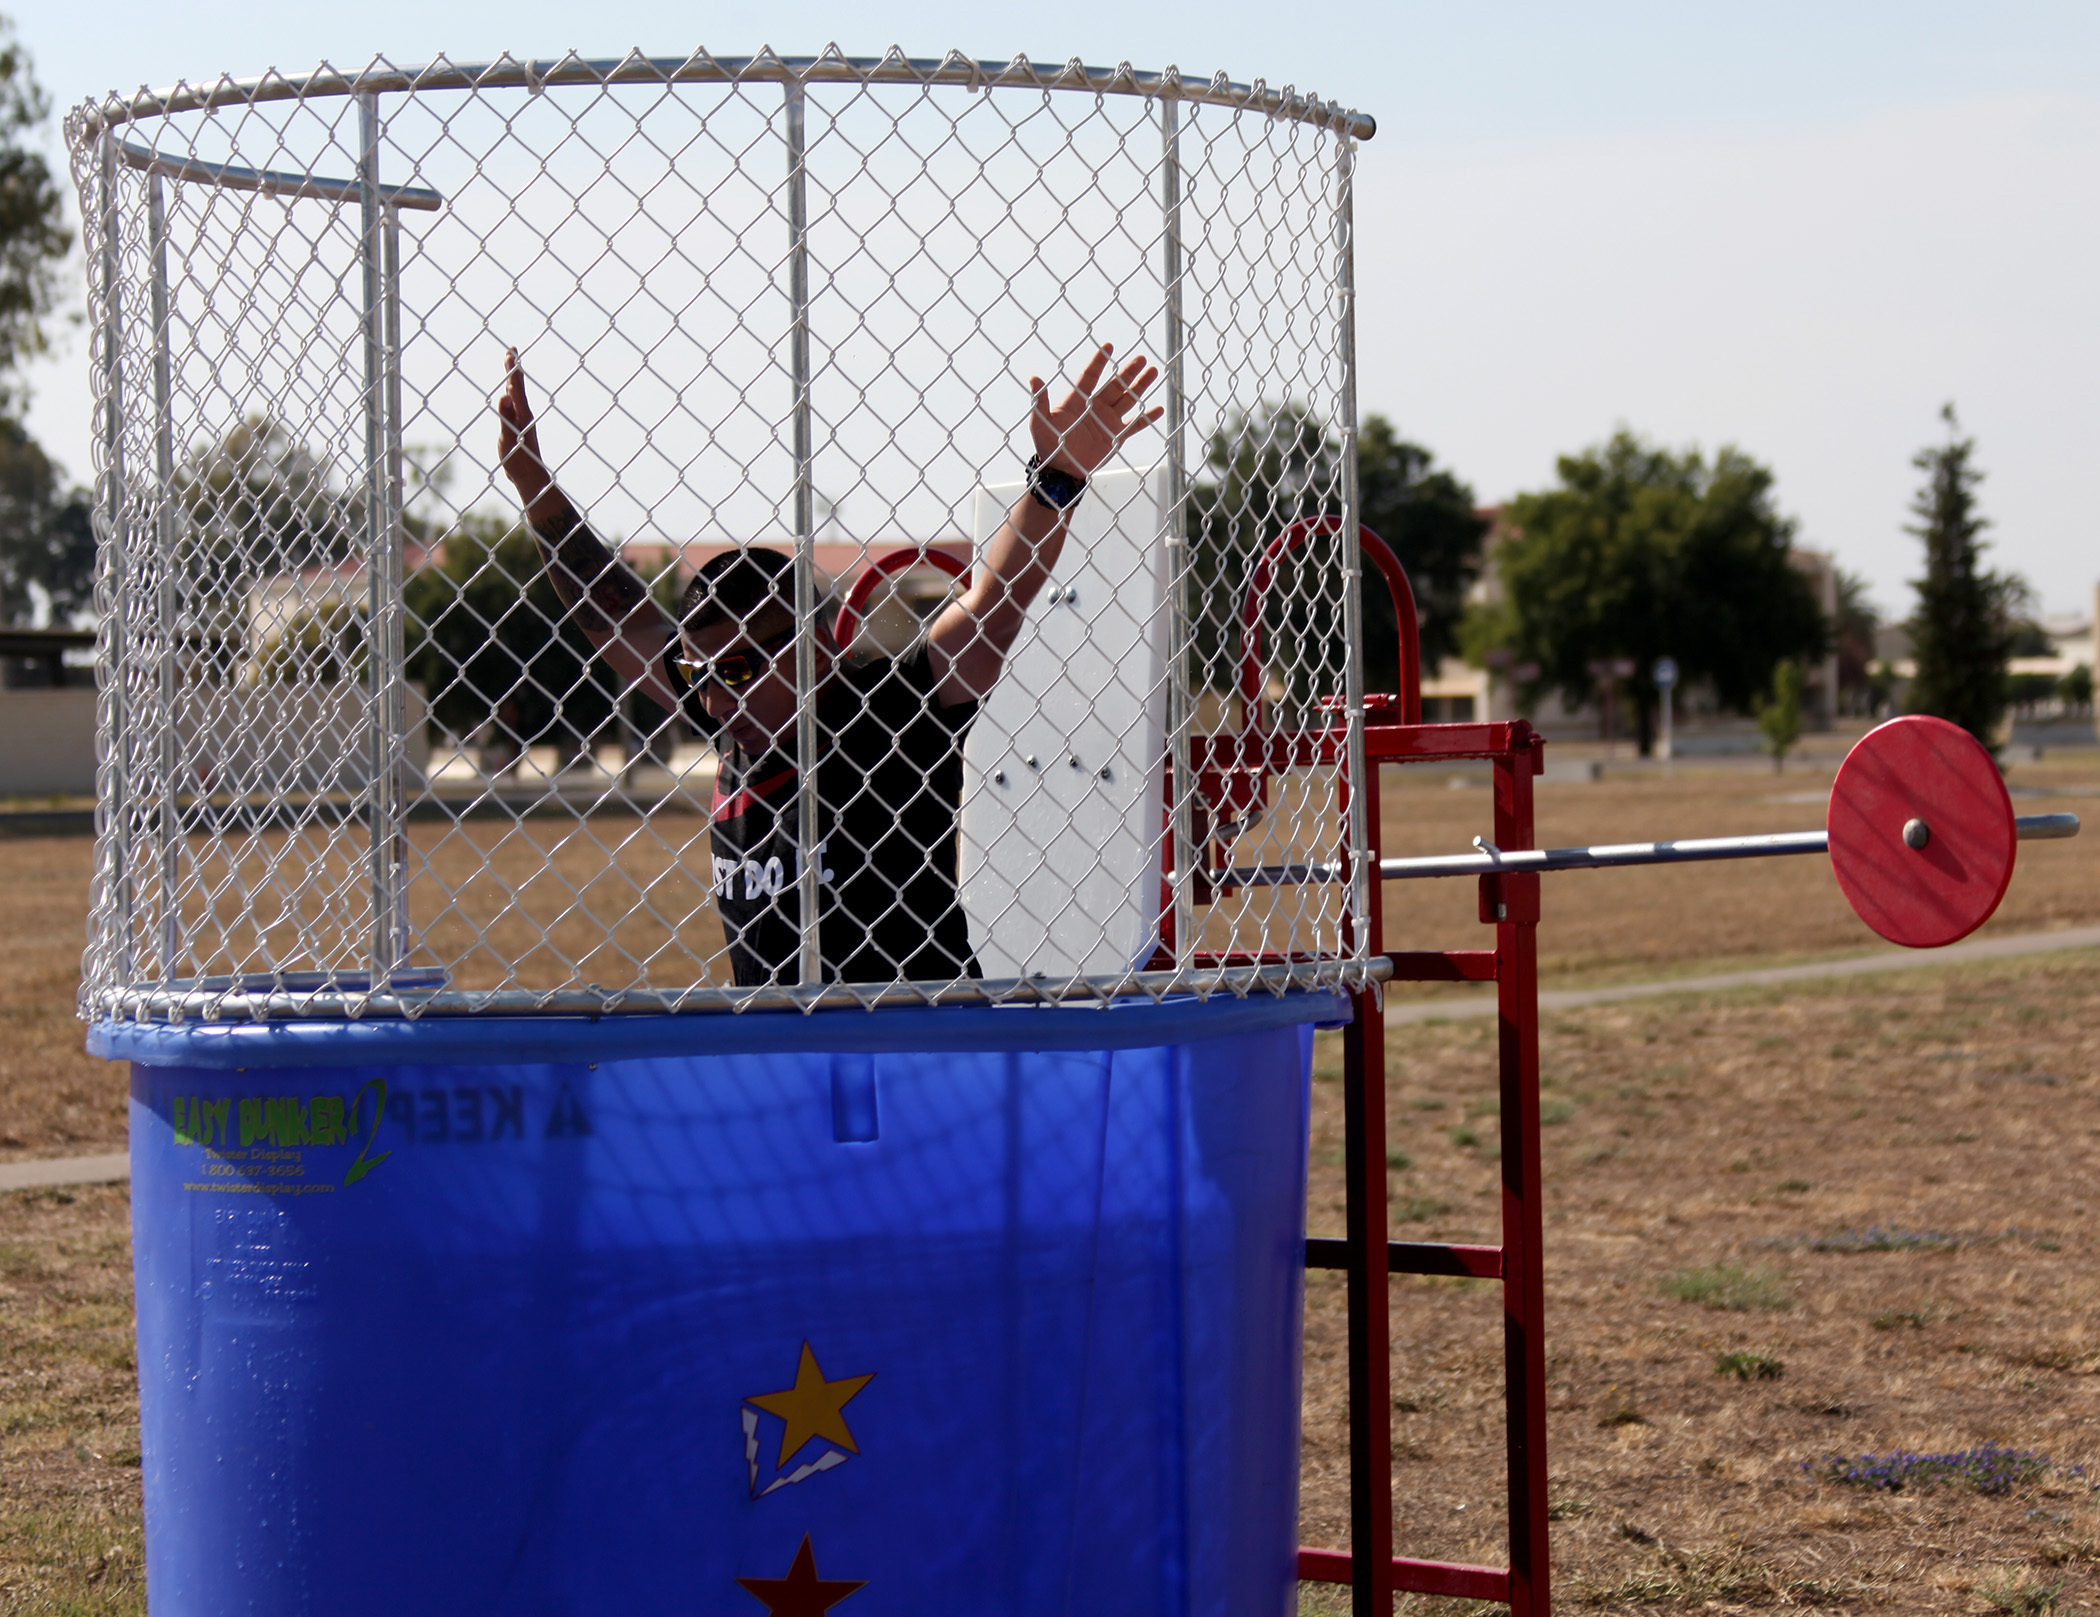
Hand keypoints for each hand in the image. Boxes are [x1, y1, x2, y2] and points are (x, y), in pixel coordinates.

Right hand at [496, 347, 550, 502]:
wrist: (531, 478)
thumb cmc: (520, 462)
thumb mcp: (509, 440)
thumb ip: (506, 418)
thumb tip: (505, 397)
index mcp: (522, 415)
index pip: (516, 388)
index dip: (512, 370)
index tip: (510, 352)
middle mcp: (524, 414)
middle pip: (518, 386)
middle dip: (513, 368)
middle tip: (511, 349)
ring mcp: (522, 421)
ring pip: (517, 394)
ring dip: (513, 378)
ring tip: (511, 365)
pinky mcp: (519, 427)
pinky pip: (514, 404)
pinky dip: (511, 393)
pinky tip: (509, 394)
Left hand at [1029, 343, 1163, 479]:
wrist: (1061, 470)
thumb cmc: (1047, 445)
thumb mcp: (1040, 422)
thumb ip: (1040, 401)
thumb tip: (1034, 378)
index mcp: (1078, 401)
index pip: (1090, 377)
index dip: (1099, 362)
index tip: (1109, 346)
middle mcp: (1095, 407)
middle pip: (1115, 385)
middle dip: (1128, 372)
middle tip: (1140, 359)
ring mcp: (1107, 421)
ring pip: (1128, 400)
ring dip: (1140, 387)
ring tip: (1153, 372)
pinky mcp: (1116, 437)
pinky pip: (1134, 426)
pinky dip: (1146, 418)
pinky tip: (1159, 409)